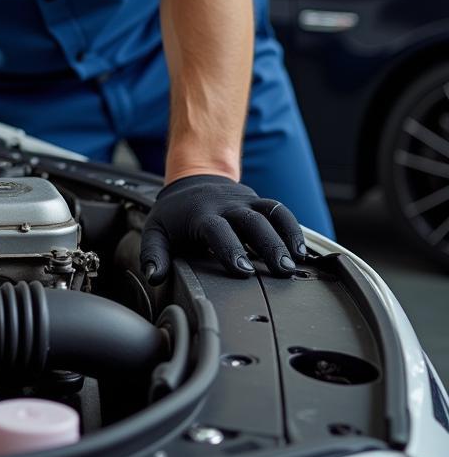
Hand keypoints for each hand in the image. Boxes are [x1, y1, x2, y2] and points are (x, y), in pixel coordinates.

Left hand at [140, 174, 307, 283]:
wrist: (192, 180)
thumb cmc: (175, 214)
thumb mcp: (157, 231)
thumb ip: (154, 255)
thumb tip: (154, 276)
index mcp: (201, 214)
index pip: (218, 230)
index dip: (230, 248)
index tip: (243, 269)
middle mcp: (226, 206)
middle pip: (251, 221)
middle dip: (268, 244)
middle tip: (282, 269)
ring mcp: (245, 202)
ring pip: (270, 213)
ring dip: (286, 235)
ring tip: (297, 261)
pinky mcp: (258, 202)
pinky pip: (279, 211)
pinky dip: (293, 228)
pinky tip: (303, 250)